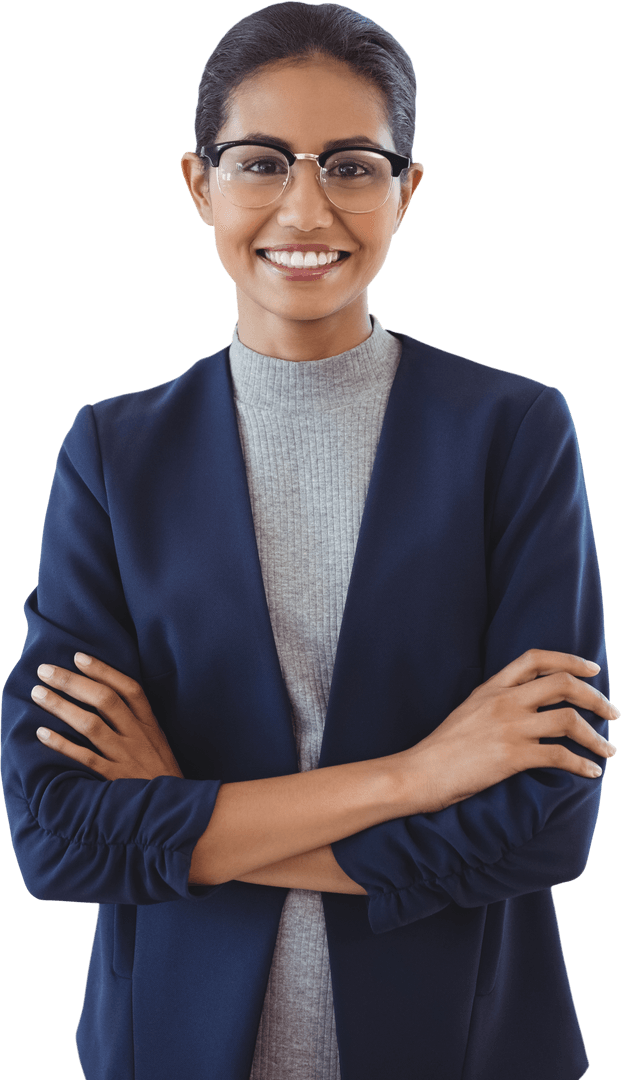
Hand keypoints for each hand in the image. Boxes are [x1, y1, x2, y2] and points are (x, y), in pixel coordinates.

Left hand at [32, 653, 183, 780]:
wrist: (175, 810)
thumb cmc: (161, 775)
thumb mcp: (157, 743)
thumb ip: (137, 722)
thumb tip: (106, 697)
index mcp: (150, 725)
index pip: (129, 689)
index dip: (103, 670)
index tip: (78, 657)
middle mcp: (138, 736)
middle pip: (105, 700)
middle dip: (73, 682)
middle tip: (45, 670)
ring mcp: (126, 757)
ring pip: (91, 725)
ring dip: (62, 706)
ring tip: (38, 693)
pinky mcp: (114, 779)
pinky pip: (84, 758)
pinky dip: (62, 744)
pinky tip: (42, 733)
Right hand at [398, 649, 617, 815]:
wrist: (420, 771)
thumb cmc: (441, 748)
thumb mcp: (467, 711)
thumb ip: (495, 702)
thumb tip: (524, 707)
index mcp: (492, 688)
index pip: (535, 659)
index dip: (569, 660)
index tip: (592, 670)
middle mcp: (504, 702)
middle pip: (563, 684)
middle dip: (595, 697)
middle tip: (612, 711)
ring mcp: (509, 727)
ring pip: (568, 720)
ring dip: (595, 736)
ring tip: (607, 749)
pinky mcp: (512, 757)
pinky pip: (559, 756)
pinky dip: (582, 764)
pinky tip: (591, 771)